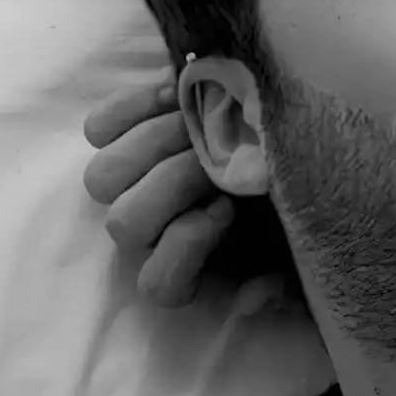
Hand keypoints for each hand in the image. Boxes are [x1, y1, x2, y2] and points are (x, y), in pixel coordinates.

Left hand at [82, 76, 288, 312]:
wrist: (281, 135)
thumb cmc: (286, 203)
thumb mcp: (297, 248)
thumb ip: (283, 282)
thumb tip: (249, 298)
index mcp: (188, 265)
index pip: (160, 283)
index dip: (189, 243)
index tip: (230, 208)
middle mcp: (151, 228)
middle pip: (125, 225)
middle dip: (172, 186)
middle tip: (213, 157)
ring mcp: (128, 183)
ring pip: (104, 177)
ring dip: (152, 146)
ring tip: (196, 122)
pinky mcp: (116, 136)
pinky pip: (98, 127)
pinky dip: (131, 109)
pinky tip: (173, 97)